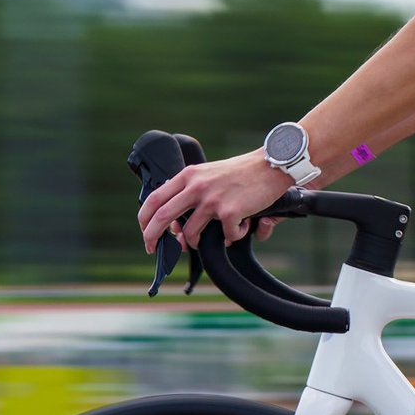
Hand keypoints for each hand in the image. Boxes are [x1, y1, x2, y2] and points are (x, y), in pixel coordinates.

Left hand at [136, 148, 293, 254]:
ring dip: (196, 242)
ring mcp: (213, 200)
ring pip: (191, 232)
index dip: (144, 219)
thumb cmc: (240, 173)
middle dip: (152, 236)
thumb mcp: (207, 175)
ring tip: (209, 239)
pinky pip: (225, 236)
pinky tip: (240, 229)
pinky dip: (232, 237)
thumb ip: (189, 193)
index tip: (145, 232)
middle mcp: (197, 187)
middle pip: (162, 216)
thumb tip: (177, 224)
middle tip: (152, 248)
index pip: (155, 198)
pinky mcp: (230, 211)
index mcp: (188, 176)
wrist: (269, 166)